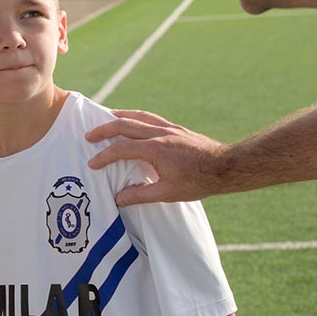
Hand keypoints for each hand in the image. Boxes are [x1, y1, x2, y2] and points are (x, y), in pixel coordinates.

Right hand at [85, 110, 228, 205]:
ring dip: (119, 116)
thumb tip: (118, 199)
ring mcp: (168, 128)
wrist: (227, 167)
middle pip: (124, 125)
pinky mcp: (176, 128)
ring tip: (106, 118)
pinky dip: (136, 117)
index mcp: (155, 149)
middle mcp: (159, 134)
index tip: (92, 164)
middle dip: (104, 129)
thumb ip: (140, 195)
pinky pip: (150, 117)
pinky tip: (133, 121)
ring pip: (138, 116)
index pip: (121, 149)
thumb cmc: (199, 181)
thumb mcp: (168, 193)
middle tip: (89, 135)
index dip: (104, 157)